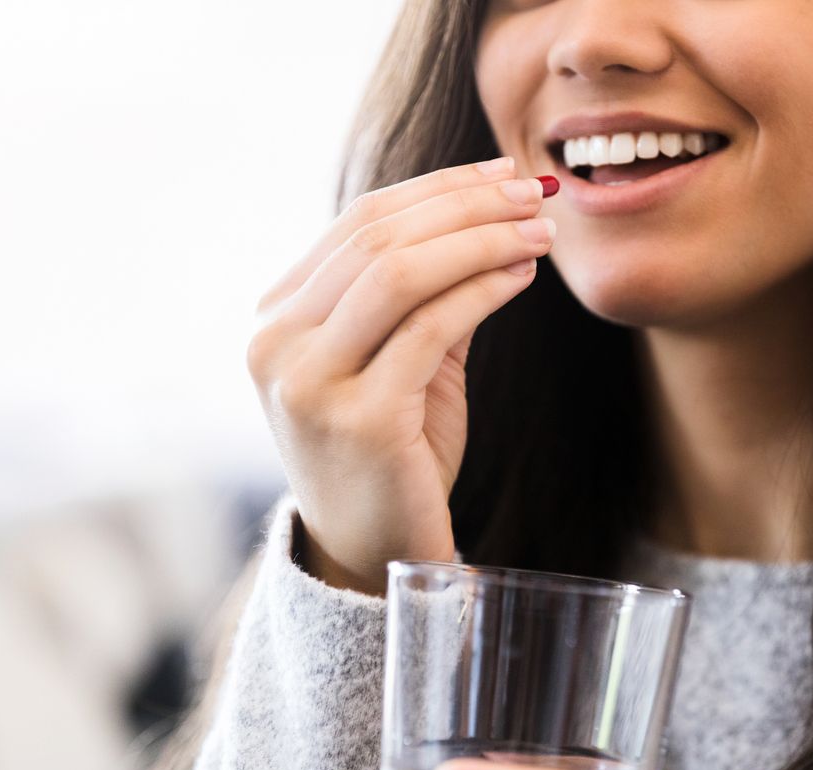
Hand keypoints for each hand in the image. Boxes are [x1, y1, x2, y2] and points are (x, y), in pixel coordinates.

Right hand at [246, 157, 555, 594]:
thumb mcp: (401, 361)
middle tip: (530, 194)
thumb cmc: (394, 453)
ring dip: (480, 239)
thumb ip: (426, 293)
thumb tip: (489, 212)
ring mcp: (308, 382)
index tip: (500, 172)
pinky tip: (522, 276)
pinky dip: (483, 289)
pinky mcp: (357, 418)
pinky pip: (430, 327)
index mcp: (276, 320)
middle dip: (465, 205)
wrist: (376, 554)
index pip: (358, 224)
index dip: (436, 187)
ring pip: (397, 272)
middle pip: (377, 238)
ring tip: (537, 231)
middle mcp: (275, 345)